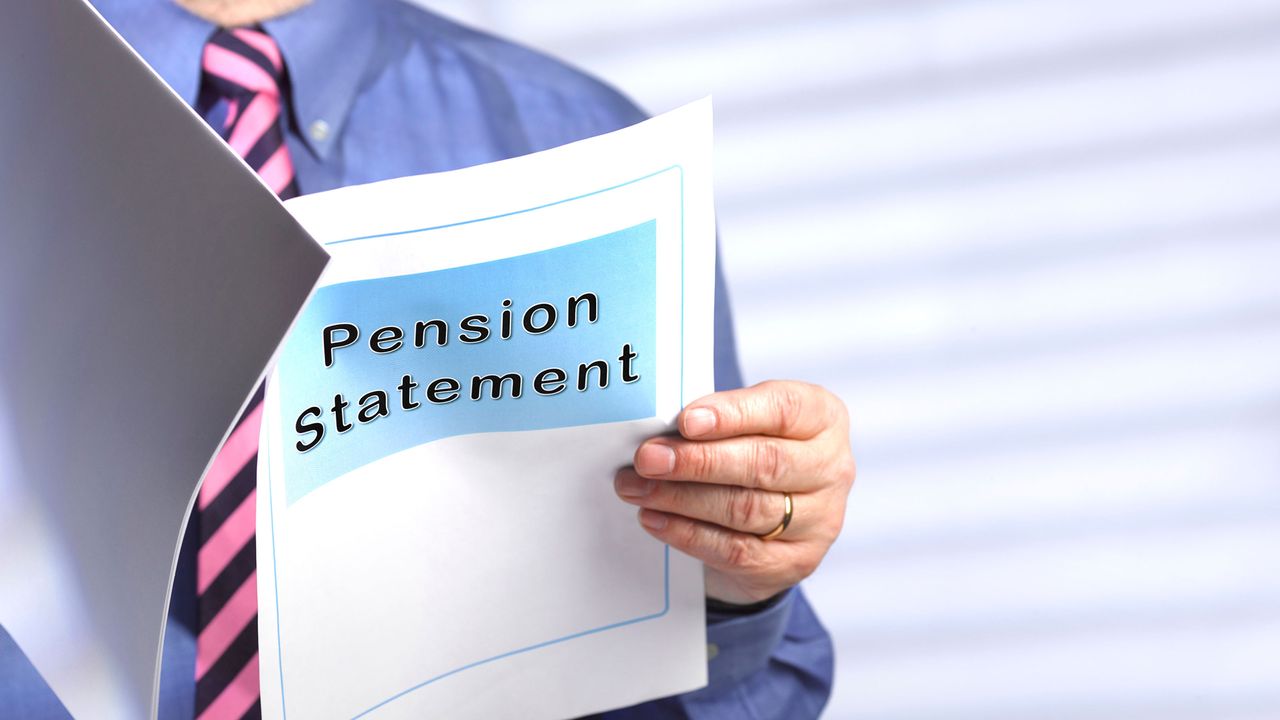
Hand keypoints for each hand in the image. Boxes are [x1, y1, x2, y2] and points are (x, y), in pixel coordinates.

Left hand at [615, 380, 854, 604]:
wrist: (773, 522)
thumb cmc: (753, 453)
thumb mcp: (748, 425)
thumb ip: (717, 421)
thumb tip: (660, 432)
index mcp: (823, 418)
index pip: (784, 409)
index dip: (734, 414)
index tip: (686, 420)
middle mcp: (831, 468)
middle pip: (764, 463)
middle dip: (698, 461)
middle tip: (647, 458)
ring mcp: (819, 520)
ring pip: (746, 509)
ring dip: (682, 498)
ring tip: (638, 488)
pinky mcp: (795, 562)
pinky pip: (737, 550)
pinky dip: (689, 533)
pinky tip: (656, 519)